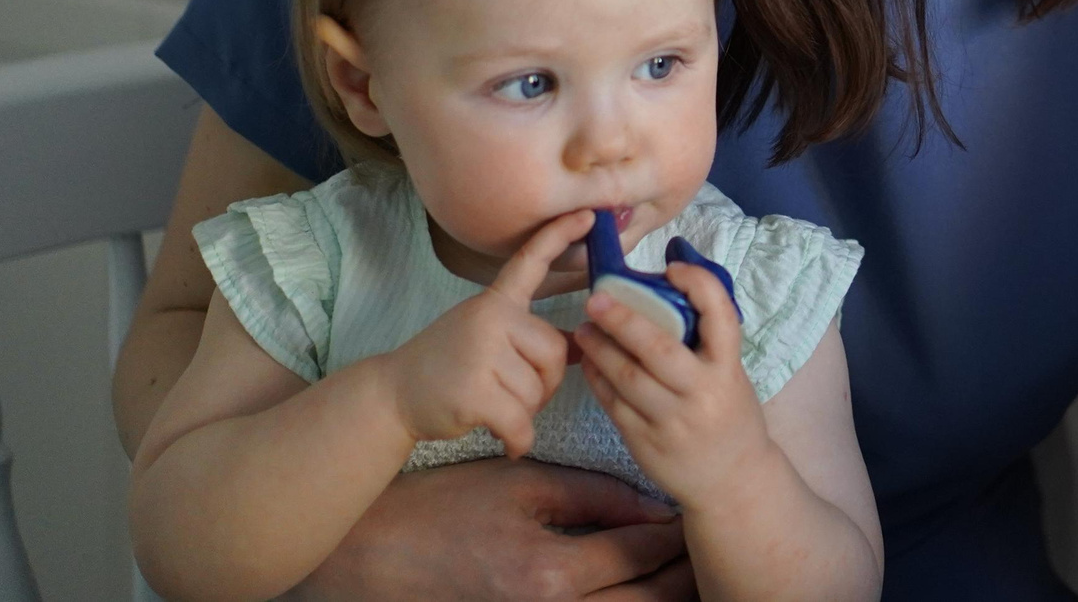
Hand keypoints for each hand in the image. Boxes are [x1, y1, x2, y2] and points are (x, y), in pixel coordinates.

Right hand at [285, 457, 689, 601]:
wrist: (367, 555)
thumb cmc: (442, 507)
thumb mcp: (522, 486)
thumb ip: (595, 497)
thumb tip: (653, 506)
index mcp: (551, 574)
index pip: (640, 555)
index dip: (677, 535)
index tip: (702, 515)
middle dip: (680, 578)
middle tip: (709, 554)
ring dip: (655, 598)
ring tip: (683, 576)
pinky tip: (634, 591)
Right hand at [379, 211, 595, 456]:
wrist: (392, 395)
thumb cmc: (448, 366)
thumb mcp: (486, 336)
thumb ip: (526, 335)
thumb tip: (585, 344)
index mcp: (495, 302)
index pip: (530, 262)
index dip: (560, 237)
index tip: (590, 216)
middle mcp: (489, 320)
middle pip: (555, 353)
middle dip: (546, 383)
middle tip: (516, 393)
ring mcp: (480, 355)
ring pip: (538, 392)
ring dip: (526, 412)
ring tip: (495, 407)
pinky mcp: (474, 393)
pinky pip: (521, 423)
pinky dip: (520, 440)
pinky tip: (510, 443)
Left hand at [576, 260, 773, 511]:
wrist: (732, 481)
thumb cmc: (730, 416)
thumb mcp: (731, 375)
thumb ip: (705, 343)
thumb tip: (666, 291)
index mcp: (728, 369)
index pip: (720, 317)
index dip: (698, 285)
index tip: (673, 267)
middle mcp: (701, 393)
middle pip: (658, 350)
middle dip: (624, 320)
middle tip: (597, 297)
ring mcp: (671, 421)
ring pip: (627, 378)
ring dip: (600, 349)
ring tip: (584, 328)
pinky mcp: (644, 442)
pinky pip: (614, 404)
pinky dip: (597, 378)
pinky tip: (588, 361)